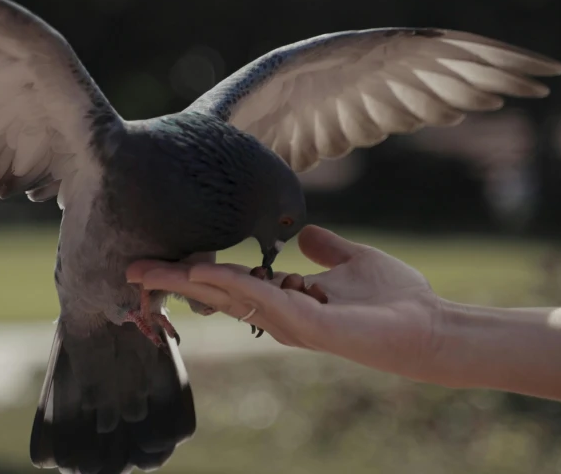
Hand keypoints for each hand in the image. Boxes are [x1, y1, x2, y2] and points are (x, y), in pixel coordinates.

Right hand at [127, 225, 446, 383]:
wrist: (429, 326)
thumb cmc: (395, 300)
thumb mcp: (352, 261)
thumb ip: (325, 249)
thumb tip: (306, 233)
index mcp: (284, 299)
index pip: (229, 282)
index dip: (194, 270)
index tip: (160, 258)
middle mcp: (278, 314)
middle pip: (215, 294)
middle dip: (173, 280)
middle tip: (131, 268)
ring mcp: (289, 322)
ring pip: (228, 298)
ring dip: (189, 281)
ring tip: (150, 269)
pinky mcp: (308, 326)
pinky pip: (261, 301)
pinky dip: (230, 284)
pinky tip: (202, 270)